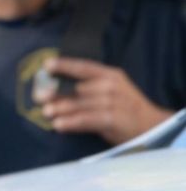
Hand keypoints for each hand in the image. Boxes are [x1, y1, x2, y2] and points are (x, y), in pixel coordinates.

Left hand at [37, 57, 173, 144]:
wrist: (152, 126)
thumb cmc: (124, 107)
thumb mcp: (110, 92)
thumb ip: (86, 89)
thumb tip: (51, 92)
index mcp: (110, 75)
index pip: (84, 67)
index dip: (65, 65)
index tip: (46, 65)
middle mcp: (112, 86)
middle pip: (79, 88)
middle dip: (57, 93)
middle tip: (38, 97)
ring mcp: (115, 103)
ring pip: (81, 104)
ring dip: (61, 108)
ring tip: (45, 112)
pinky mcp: (115, 120)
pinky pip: (88, 120)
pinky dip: (72, 122)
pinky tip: (58, 125)